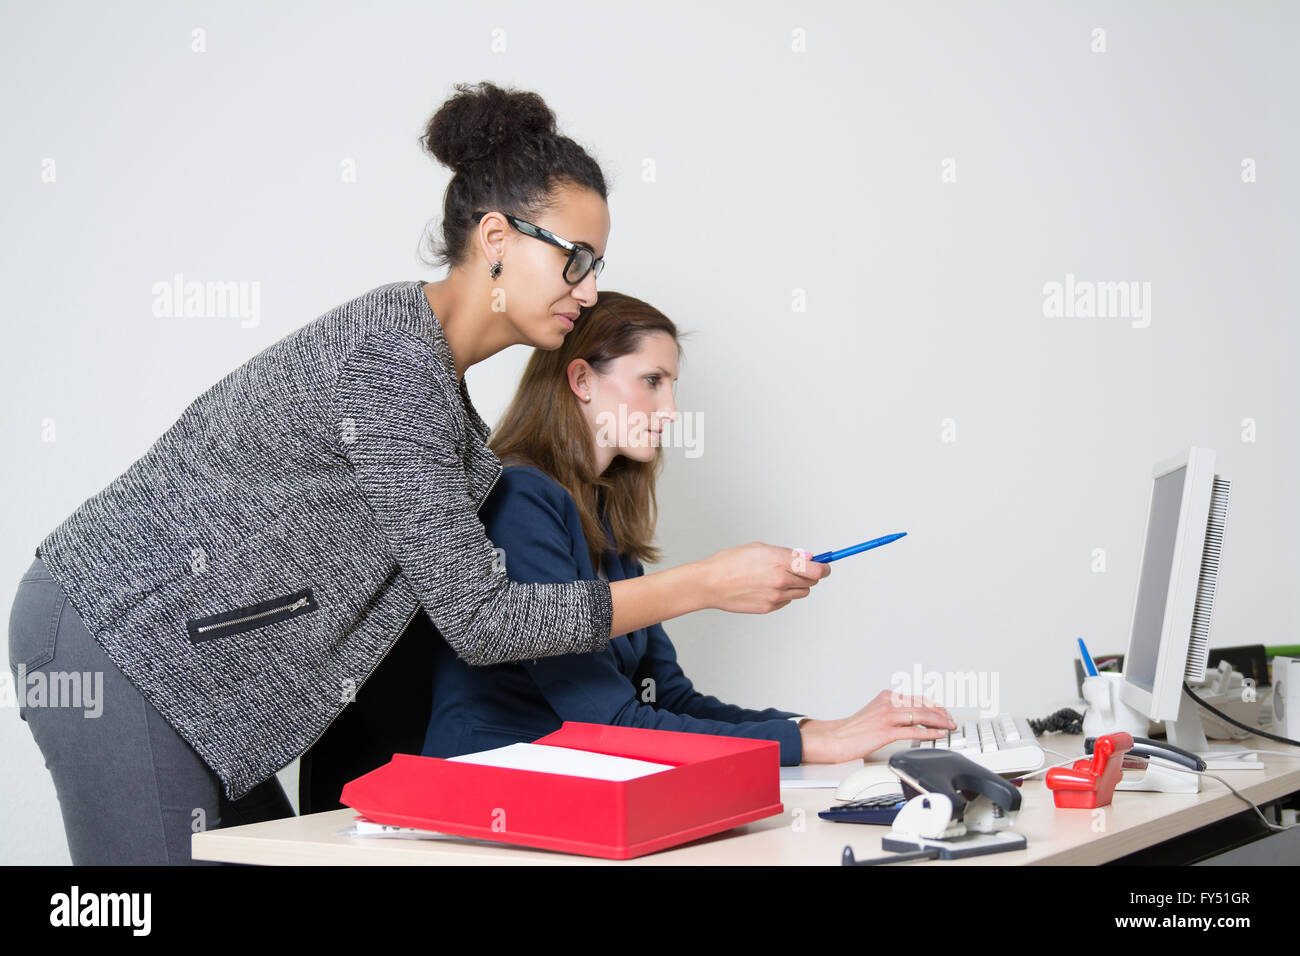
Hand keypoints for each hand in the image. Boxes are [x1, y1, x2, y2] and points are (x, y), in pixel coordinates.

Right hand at [701, 542, 829, 613]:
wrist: (711, 583)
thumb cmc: (730, 562)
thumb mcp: (759, 548)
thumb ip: (785, 553)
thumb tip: (805, 557)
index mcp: (780, 561)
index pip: (817, 568)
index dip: (824, 567)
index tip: (825, 566)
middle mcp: (781, 580)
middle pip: (812, 581)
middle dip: (809, 575)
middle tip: (800, 569)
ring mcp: (776, 596)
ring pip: (801, 593)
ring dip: (796, 585)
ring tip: (778, 578)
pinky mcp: (769, 608)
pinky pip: (786, 602)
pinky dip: (782, 595)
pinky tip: (766, 588)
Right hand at [799, 690, 956, 763]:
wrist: (836, 738)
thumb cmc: (853, 730)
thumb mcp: (874, 713)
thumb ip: (892, 713)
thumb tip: (910, 720)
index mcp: (886, 697)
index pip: (917, 698)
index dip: (934, 705)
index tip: (944, 712)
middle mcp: (888, 703)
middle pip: (922, 705)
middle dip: (941, 713)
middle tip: (951, 720)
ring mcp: (887, 717)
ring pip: (921, 715)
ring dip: (939, 721)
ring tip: (950, 726)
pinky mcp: (886, 731)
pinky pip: (913, 731)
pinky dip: (929, 732)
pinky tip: (938, 734)